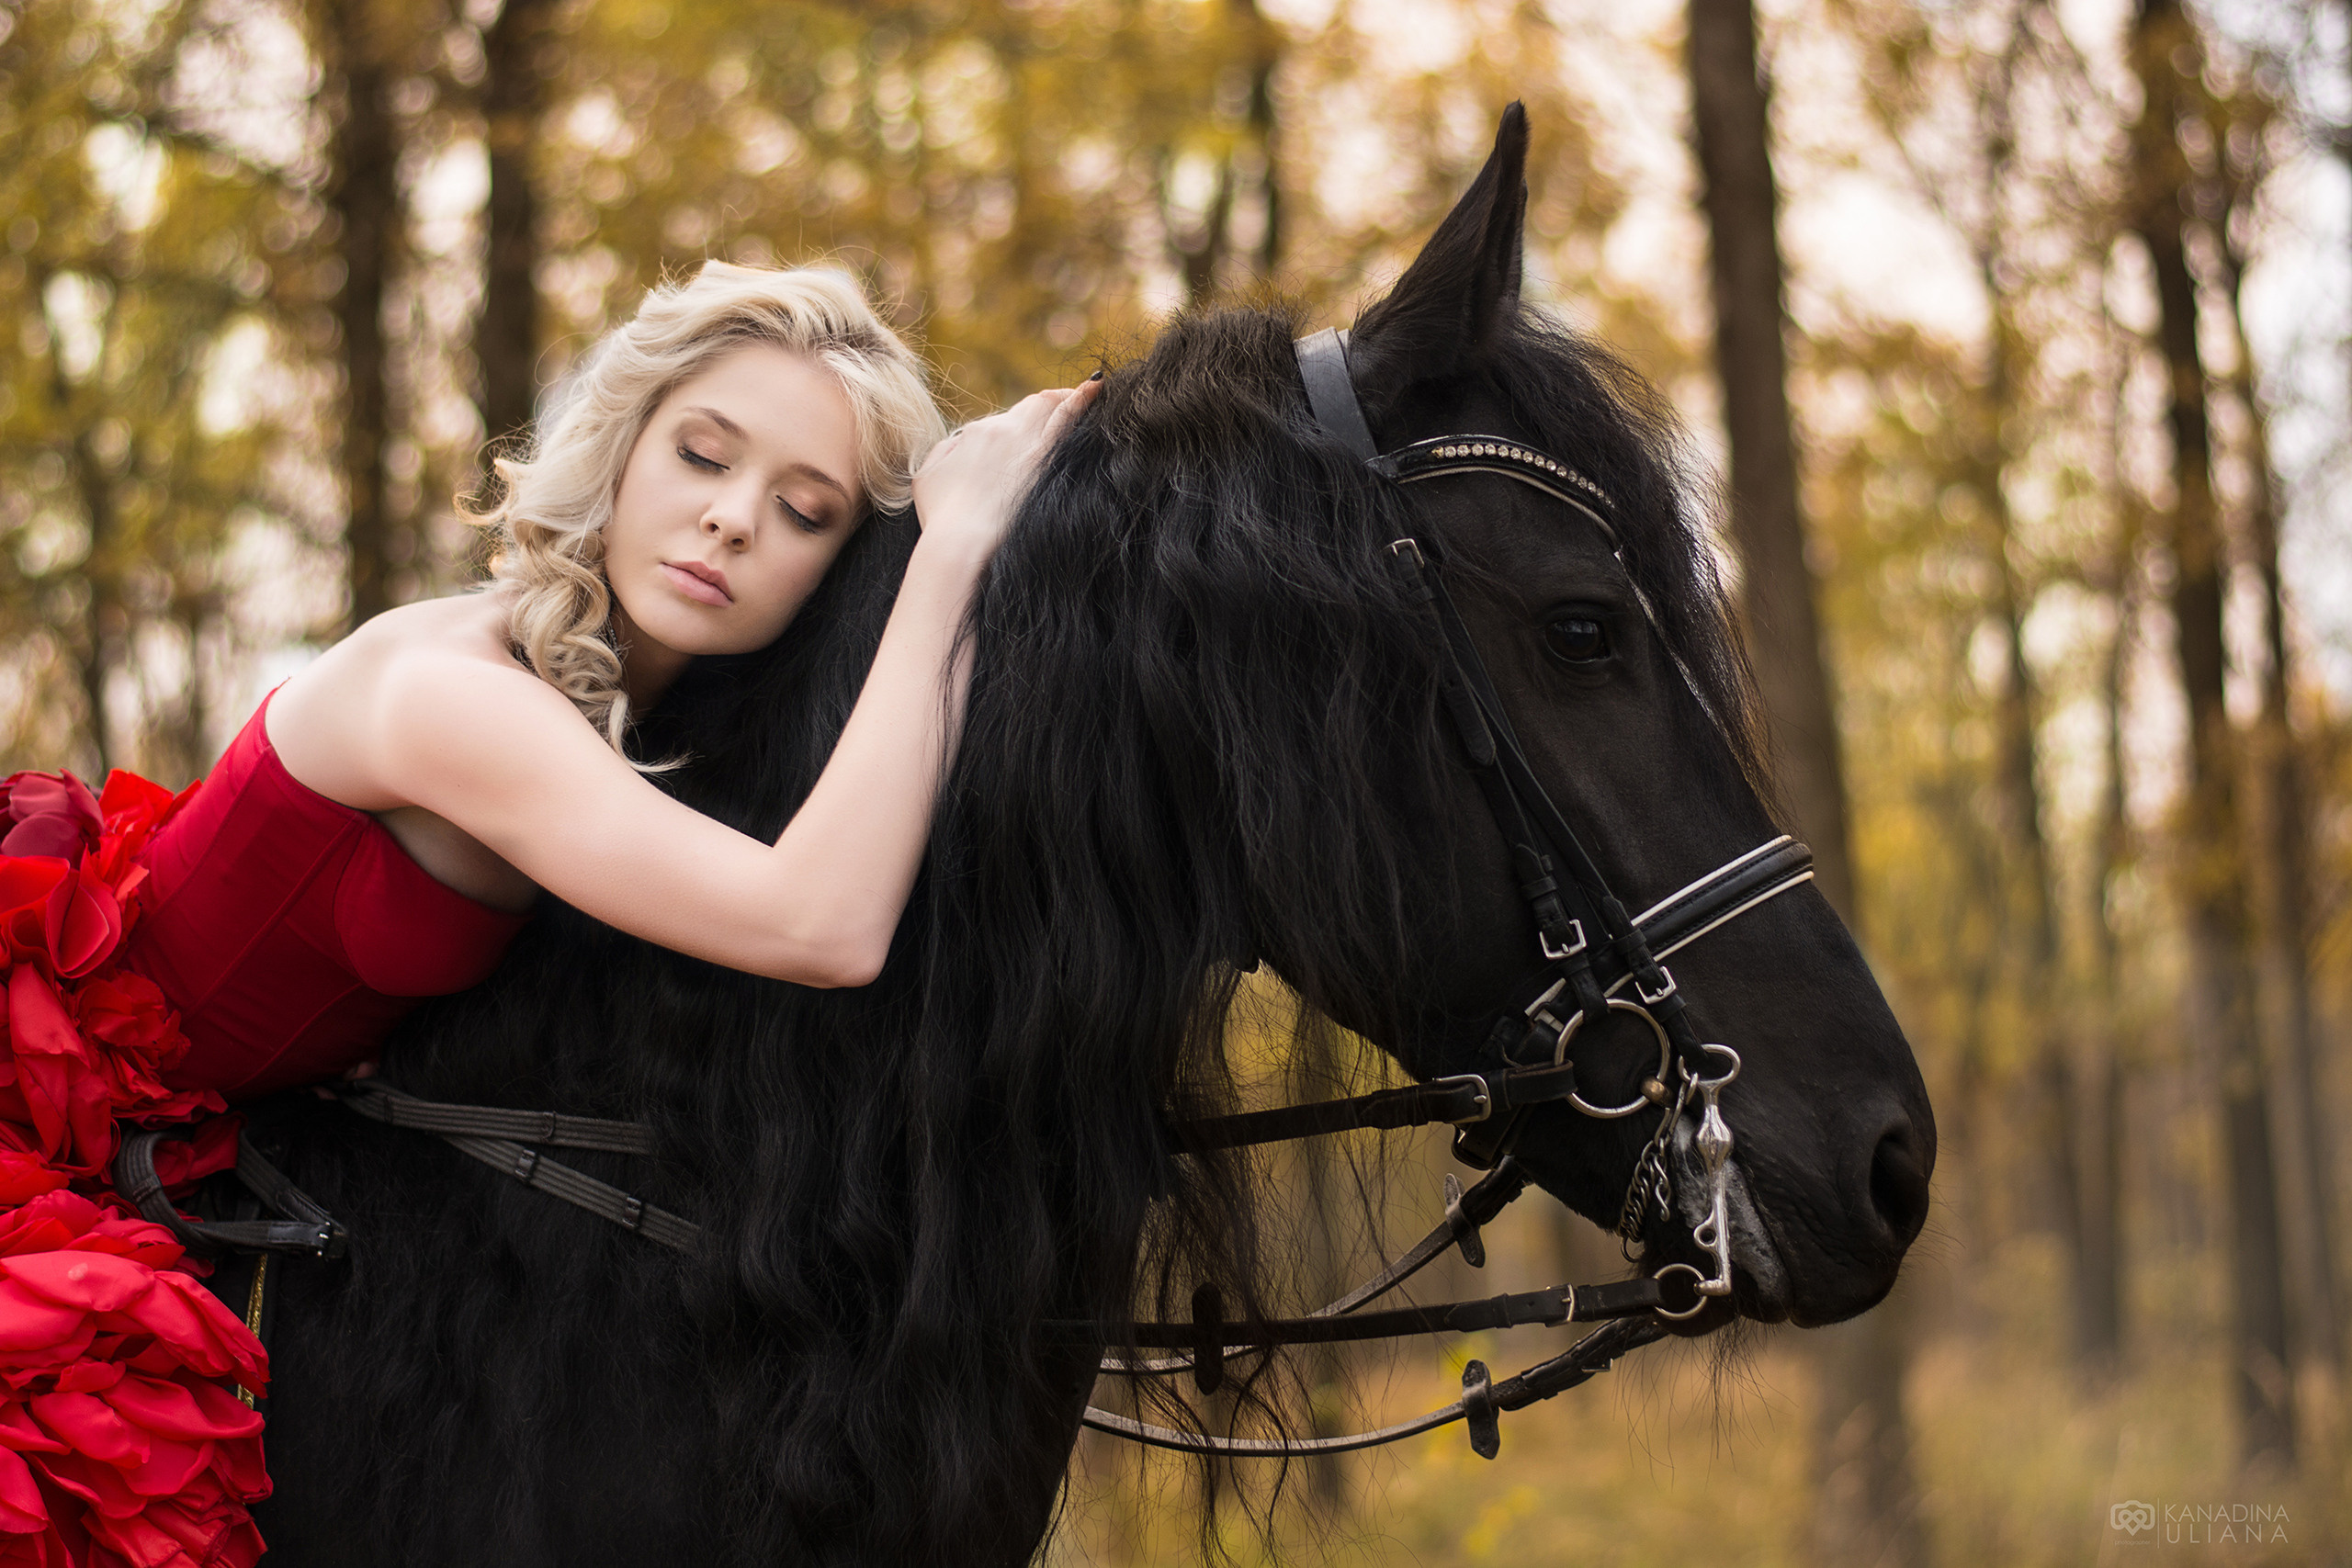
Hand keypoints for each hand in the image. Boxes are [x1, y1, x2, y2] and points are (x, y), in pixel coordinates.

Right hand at [910, 375, 1103, 566]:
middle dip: (1048, 404)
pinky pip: (1066, 418)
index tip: (1033, 432)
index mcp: (976, 433)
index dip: (1022, 423)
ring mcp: (1024, 443)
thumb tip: (959, 442)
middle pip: (1032, 406)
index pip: (1006, 419)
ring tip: (1087, 392)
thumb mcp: (927, 476)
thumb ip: (945, 452)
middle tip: (1066, 405)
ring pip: (1049, 405)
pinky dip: (1081, 399)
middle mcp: (1001, 430)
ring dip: (1066, 397)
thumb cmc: (940, 515)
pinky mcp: (1043, 459)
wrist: (960, 538)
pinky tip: (1095, 388)